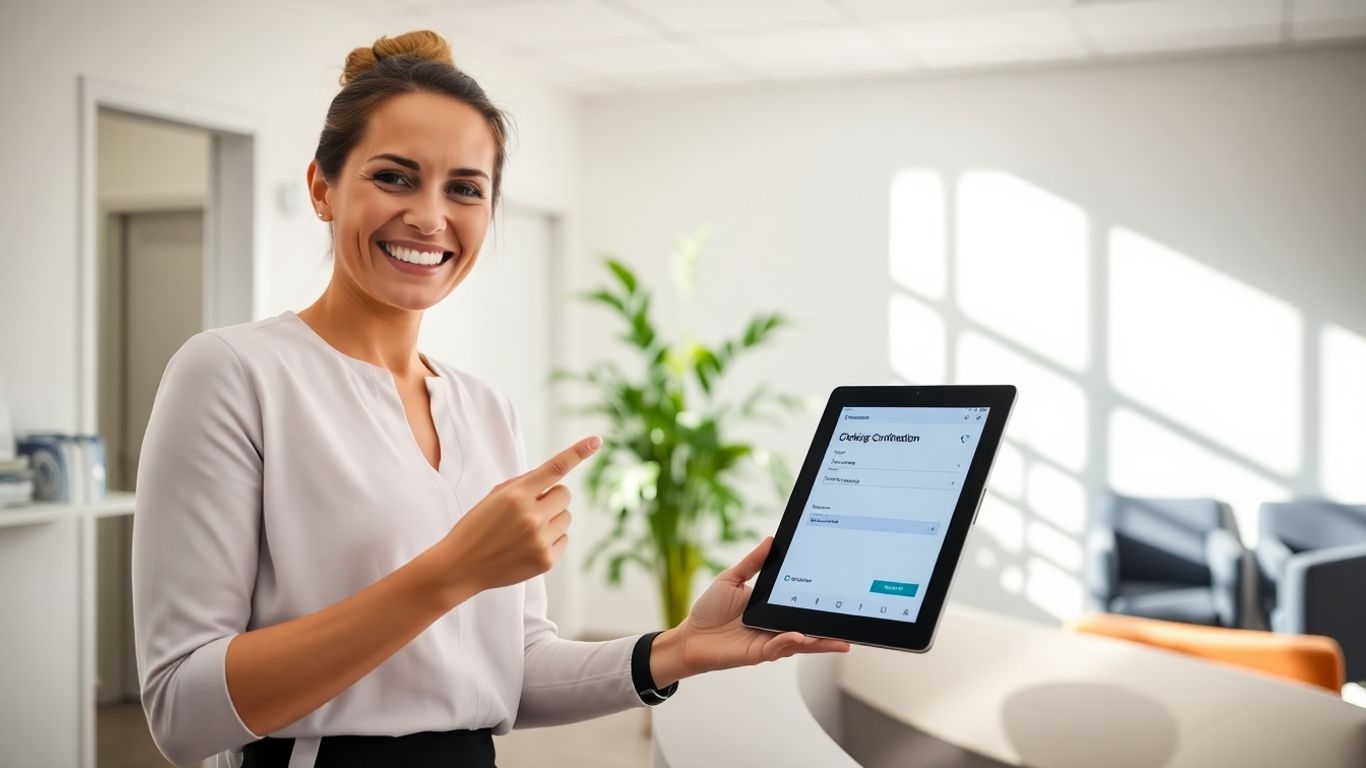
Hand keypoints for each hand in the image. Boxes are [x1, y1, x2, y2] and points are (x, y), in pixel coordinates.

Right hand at [432, 436, 599, 600]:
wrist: (460, 566)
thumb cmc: (477, 526)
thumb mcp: (493, 497)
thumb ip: (524, 483)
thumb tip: (555, 477)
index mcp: (516, 495)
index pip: (554, 468)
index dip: (577, 452)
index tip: (596, 440)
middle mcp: (531, 516)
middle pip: (565, 494)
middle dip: (552, 497)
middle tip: (531, 507)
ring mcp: (540, 540)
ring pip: (567, 517)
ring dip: (552, 518)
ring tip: (525, 529)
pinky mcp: (546, 560)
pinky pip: (564, 538)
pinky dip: (551, 538)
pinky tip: (528, 545)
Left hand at [653, 537, 849, 685]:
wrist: (689, 637)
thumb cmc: (708, 610)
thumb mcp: (732, 579)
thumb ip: (753, 562)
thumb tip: (770, 539)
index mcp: (773, 606)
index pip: (802, 602)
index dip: (821, 599)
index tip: (840, 589)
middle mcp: (776, 625)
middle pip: (810, 627)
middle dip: (832, 628)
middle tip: (852, 622)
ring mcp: (770, 641)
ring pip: (802, 642)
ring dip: (820, 641)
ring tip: (839, 638)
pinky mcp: (759, 653)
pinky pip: (779, 648)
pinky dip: (790, 642)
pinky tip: (799, 636)